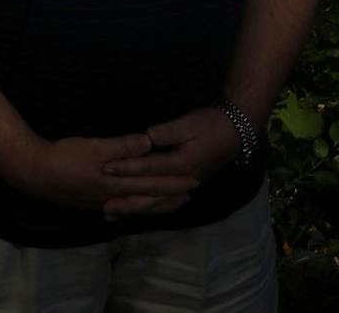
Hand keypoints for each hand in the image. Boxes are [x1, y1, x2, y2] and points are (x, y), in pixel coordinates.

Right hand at [8, 134, 195, 213]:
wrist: (33, 173)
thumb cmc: (62, 157)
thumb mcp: (93, 147)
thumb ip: (122, 146)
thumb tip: (149, 142)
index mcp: (116, 184)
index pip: (152, 184)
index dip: (174, 183)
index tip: (193, 182)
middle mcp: (112, 198)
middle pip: (147, 200)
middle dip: (169, 198)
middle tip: (189, 197)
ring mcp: (100, 203)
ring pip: (134, 206)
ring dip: (153, 204)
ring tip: (167, 203)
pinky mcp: (90, 202)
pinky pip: (120, 208)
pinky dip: (132, 208)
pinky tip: (130, 208)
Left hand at [97, 106, 240, 217]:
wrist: (233, 134)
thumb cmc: (209, 125)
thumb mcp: (188, 124)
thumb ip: (167, 132)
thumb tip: (146, 137)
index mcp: (182, 164)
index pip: (150, 167)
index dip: (128, 167)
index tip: (107, 167)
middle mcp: (182, 181)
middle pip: (152, 196)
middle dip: (127, 201)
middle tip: (105, 206)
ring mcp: (184, 188)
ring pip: (157, 204)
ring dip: (135, 210)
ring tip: (113, 215)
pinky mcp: (183, 188)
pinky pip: (163, 204)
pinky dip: (147, 209)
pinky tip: (132, 212)